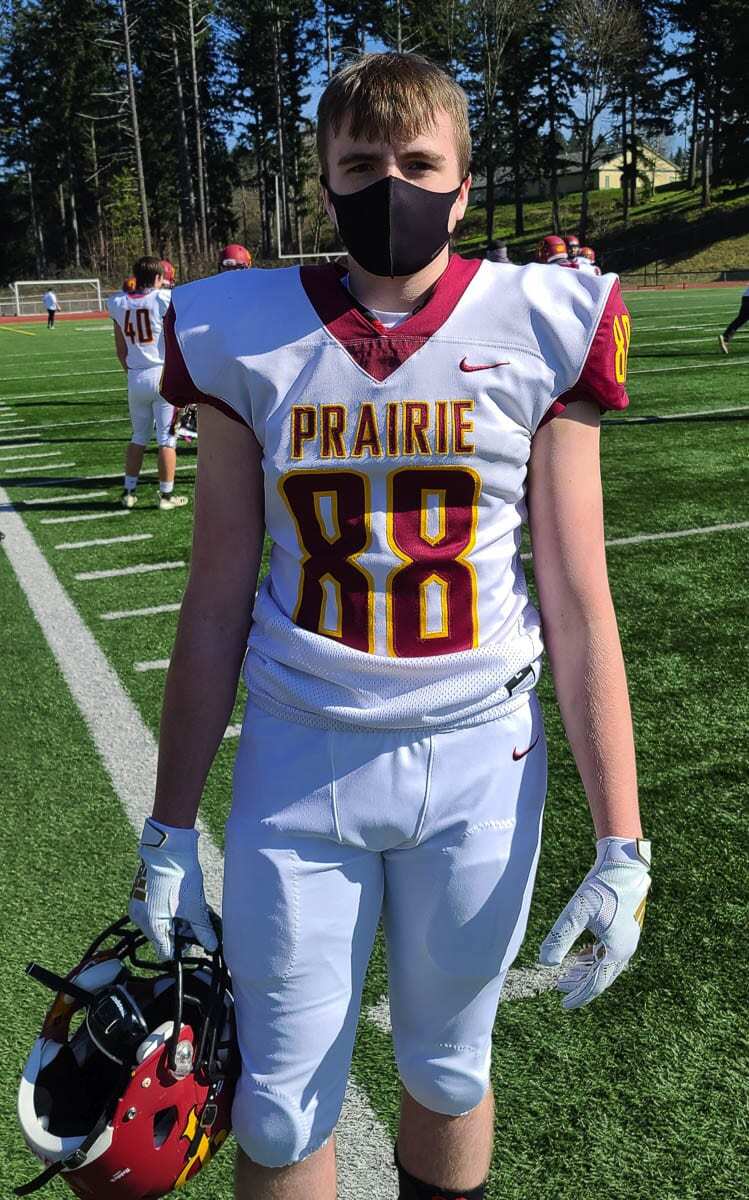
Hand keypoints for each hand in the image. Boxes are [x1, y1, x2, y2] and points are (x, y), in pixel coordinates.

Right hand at [128, 817, 217, 959]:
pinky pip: (154, 910)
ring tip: (192, 909)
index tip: (196, 940)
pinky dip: (168, 910)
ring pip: (160, 923)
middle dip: (181, 932)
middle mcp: (140, 918)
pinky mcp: (140, 893)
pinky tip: (182, 900)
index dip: (182, 949)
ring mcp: (138, 905)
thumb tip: (212, 946)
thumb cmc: (179, 876)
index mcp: (152, 925)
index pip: (165, 952)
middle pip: (163, 937)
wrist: (167, 846)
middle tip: (197, 922)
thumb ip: (202, 930)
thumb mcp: (194, 906)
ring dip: (176, 920)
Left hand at [539, 837, 650, 1009]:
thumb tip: (545, 963)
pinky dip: (592, 957)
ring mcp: (627, 939)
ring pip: (604, 964)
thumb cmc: (602, 885)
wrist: (623, 864)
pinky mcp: (623, 929)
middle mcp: (626, 949)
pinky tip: (581, 955)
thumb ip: (560, 938)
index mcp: (618, 950)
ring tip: (566, 973)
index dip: (579, 995)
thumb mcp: (577, 911)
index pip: (596, 983)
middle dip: (580, 984)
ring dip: (585, 970)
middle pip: (601, 976)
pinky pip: (607, 952)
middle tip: (559, 987)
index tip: (563, 1004)